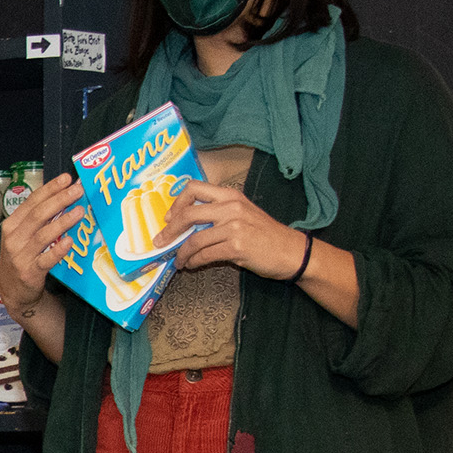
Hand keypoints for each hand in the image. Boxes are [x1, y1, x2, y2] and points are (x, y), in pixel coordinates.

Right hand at [0, 173, 85, 312]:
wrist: (13, 290)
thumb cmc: (22, 257)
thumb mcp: (22, 235)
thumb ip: (37, 218)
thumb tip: (62, 196)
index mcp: (12, 225)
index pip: (32, 201)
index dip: (50, 188)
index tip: (66, 178)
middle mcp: (14, 238)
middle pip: (38, 215)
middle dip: (60, 200)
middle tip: (77, 190)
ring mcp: (20, 256)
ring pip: (43, 235)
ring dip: (63, 222)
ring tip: (80, 212)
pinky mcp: (30, 272)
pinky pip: (46, 260)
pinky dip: (58, 250)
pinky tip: (69, 241)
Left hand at [167, 180, 306, 277]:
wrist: (292, 251)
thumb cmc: (265, 234)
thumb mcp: (243, 213)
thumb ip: (218, 213)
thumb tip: (185, 225)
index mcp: (231, 196)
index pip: (194, 188)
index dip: (176, 203)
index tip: (169, 218)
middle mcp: (231, 207)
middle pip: (188, 214)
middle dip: (169, 231)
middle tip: (161, 242)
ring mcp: (234, 227)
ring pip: (194, 240)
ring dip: (181, 253)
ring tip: (178, 261)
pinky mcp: (237, 246)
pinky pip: (204, 255)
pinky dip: (193, 262)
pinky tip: (191, 265)